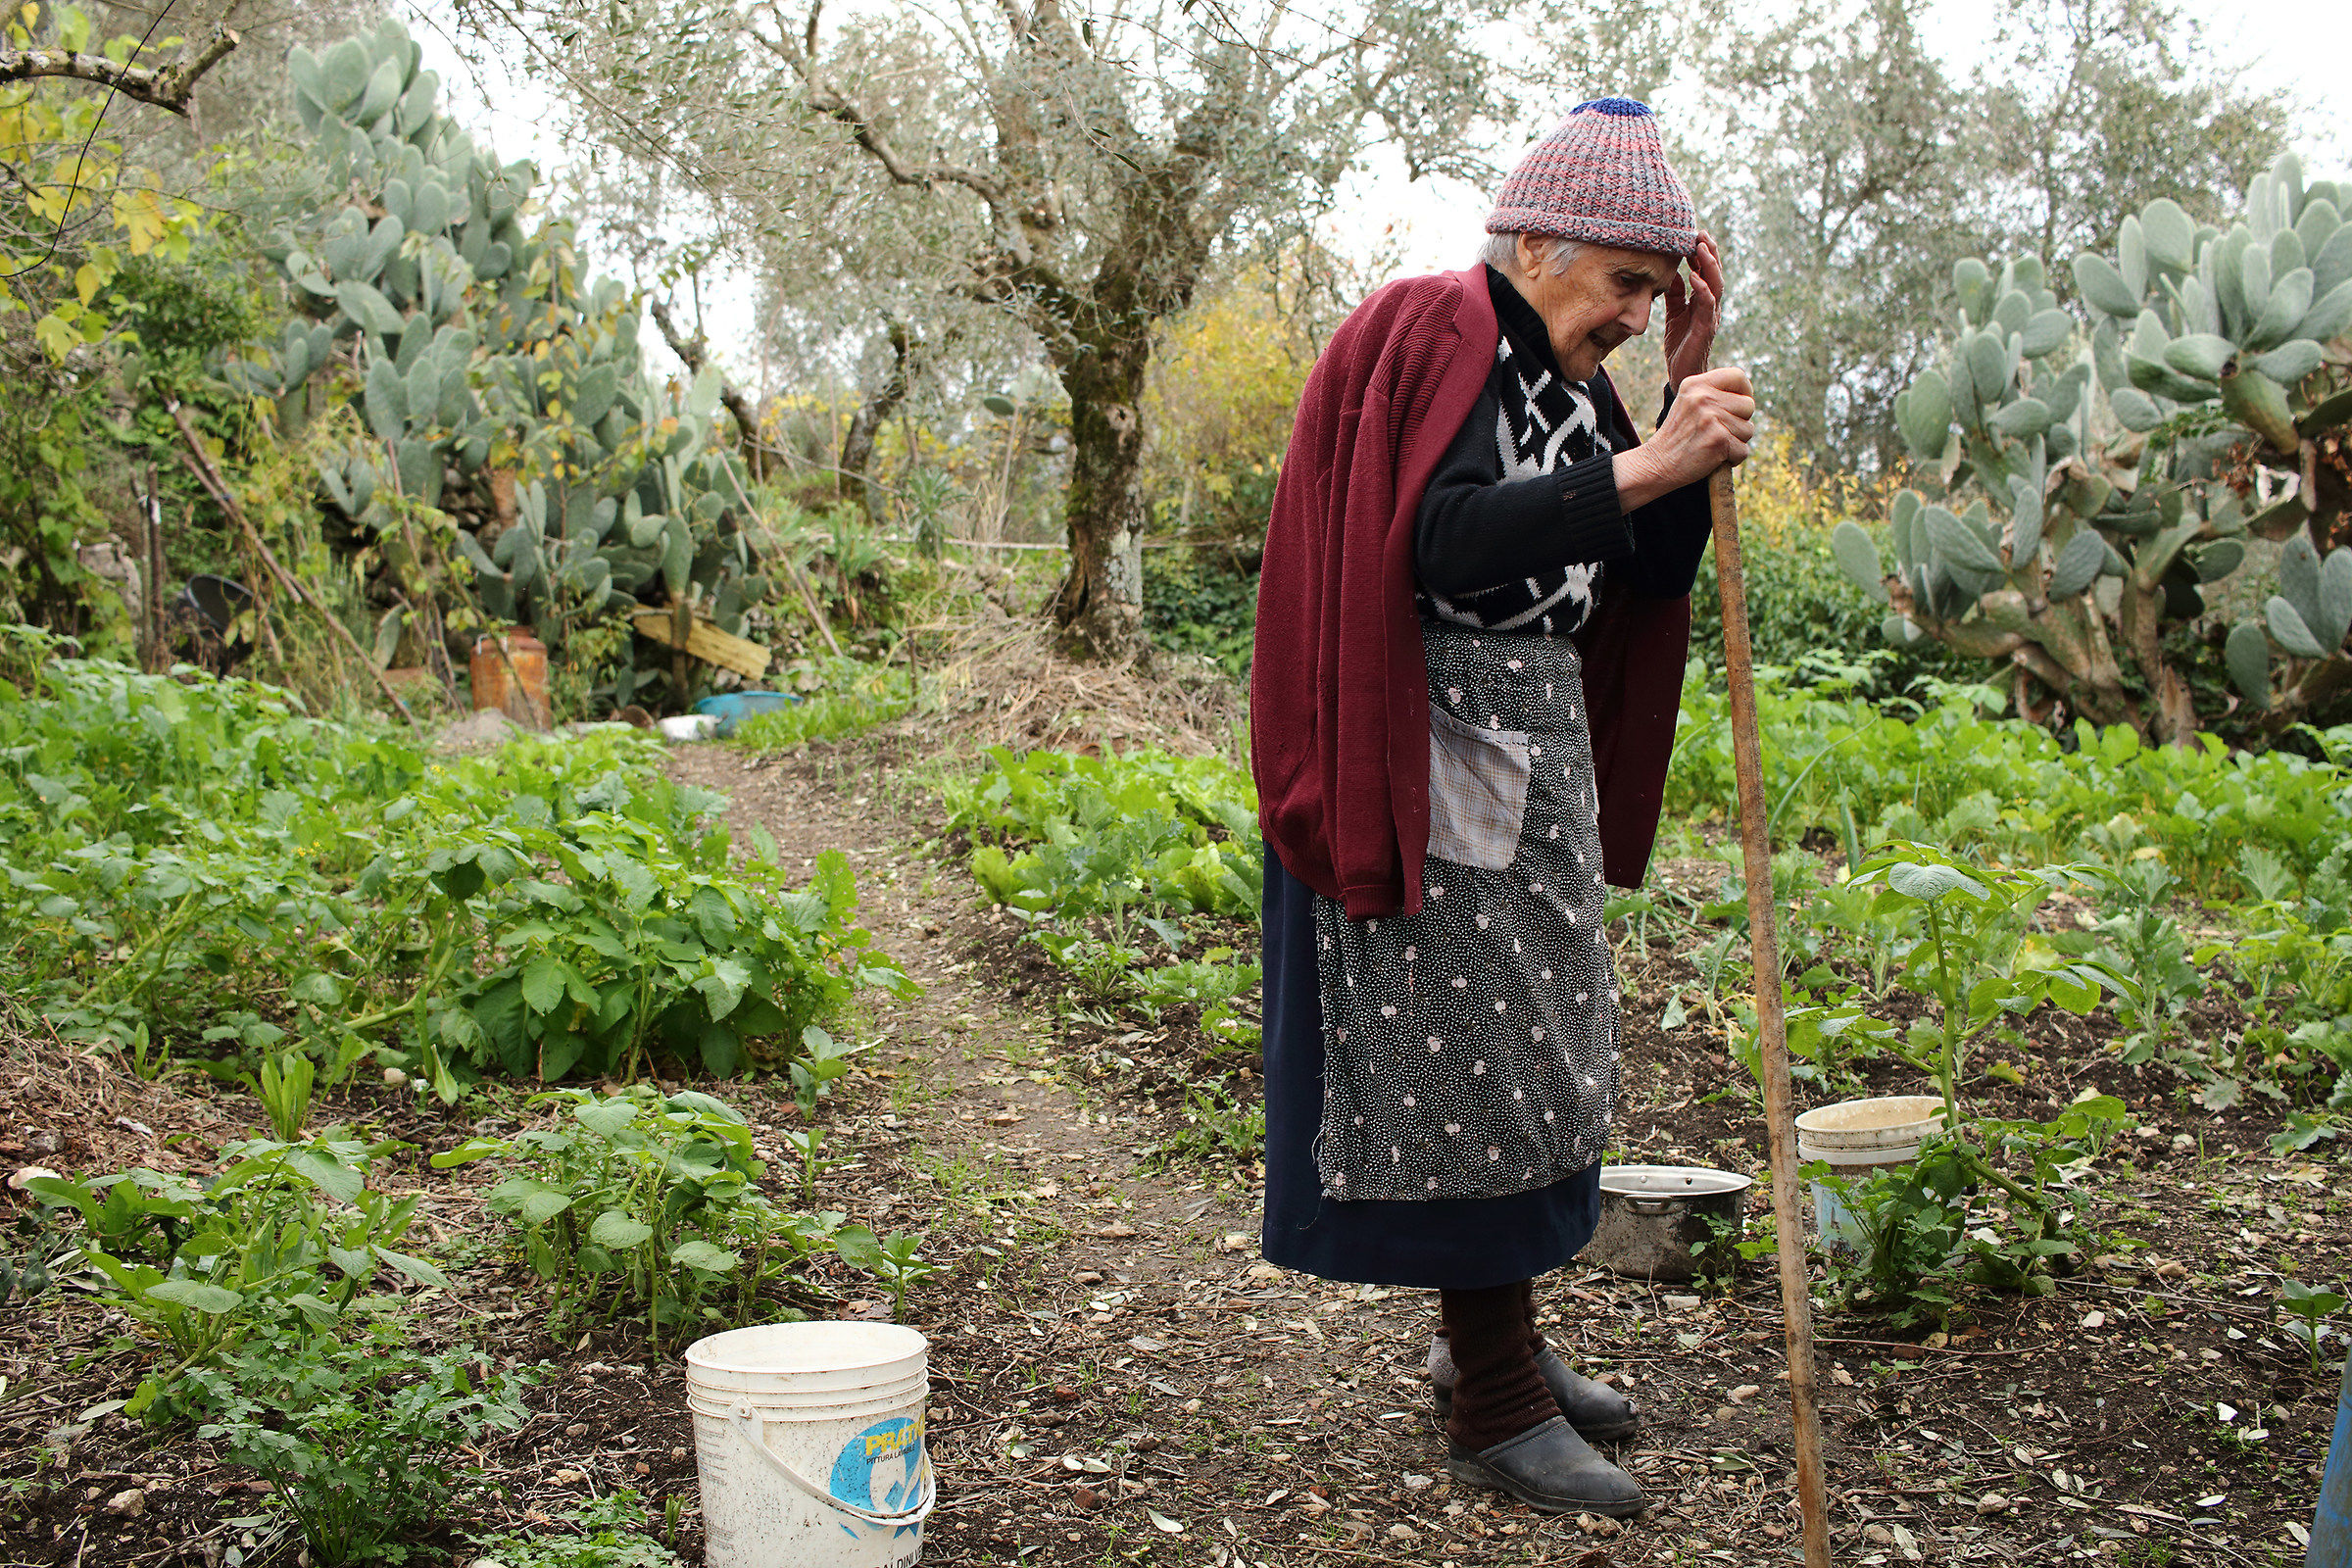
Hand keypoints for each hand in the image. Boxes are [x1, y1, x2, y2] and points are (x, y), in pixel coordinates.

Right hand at [1614, 366, 1754, 509]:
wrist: (1657, 464)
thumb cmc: (1678, 436)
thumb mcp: (1689, 403)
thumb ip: (1713, 393)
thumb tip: (1747, 394)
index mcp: (1696, 384)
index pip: (1738, 376)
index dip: (1745, 392)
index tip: (1738, 407)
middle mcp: (1703, 397)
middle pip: (1749, 405)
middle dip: (1741, 422)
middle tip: (1719, 432)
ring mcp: (1711, 418)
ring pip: (1748, 429)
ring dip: (1737, 442)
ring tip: (1713, 444)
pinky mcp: (1718, 439)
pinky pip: (1743, 450)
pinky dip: (1733, 458)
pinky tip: (1714, 457)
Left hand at [1662, 232, 1723, 386]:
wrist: (1682, 374)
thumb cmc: (1680, 345)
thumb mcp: (1674, 314)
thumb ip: (1675, 295)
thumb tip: (1672, 274)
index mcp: (1702, 300)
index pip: (1705, 271)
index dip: (1701, 252)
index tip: (1692, 234)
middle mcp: (1710, 305)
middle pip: (1714, 272)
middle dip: (1710, 251)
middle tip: (1701, 232)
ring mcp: (1710, 315)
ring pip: (1715, 284)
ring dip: (1709, 265)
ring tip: (1701, 247)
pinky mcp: (1706, 328)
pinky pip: (1708, 305)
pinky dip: (1702, 290)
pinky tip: (1695, 277)